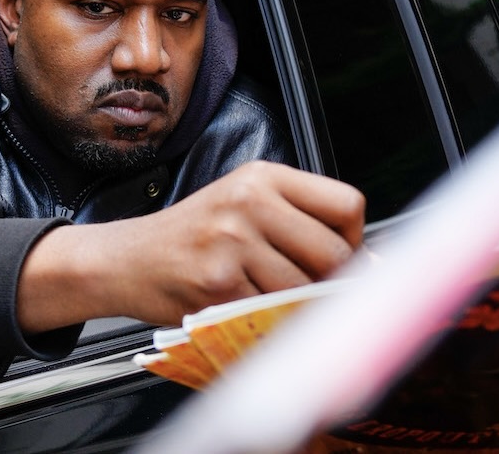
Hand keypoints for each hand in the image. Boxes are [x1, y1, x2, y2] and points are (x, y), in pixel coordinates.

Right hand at [18, 160, 364, 331]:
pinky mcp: (219, 283)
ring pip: (306, 290)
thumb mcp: (244, 205)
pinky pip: (273, 313)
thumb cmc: (192, 238)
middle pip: (335, 253)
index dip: (354, 240)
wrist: (127, 260)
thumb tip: (370, 264)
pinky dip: (267, 321)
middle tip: (308, 289)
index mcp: (262, 176)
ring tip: (267, 297)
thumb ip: (300, 221)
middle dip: (332, 282)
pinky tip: (244, 308)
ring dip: (297, 306)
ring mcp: (232, 241)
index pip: (347, 205)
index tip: (343, 258)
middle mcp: (249, 201)